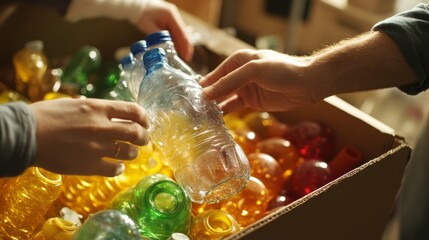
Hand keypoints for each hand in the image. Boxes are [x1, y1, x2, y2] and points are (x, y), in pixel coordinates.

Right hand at [29, 98, 148, 176]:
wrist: (26, 135)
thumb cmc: (45, 116)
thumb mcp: (72, 103)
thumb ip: (91, 107)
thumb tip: (103, 108)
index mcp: (98, 108)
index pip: (133, 111)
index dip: (144, 117)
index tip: (145, 122)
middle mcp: (102, 127)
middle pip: (136, 133)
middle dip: (144, 137)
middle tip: (143, 140)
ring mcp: (97, 147)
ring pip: (128, 152)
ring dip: (132, 153)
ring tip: (129, 153)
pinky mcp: (89, 165)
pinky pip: (114, 169)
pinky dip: (119, 168)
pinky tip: (117, 166)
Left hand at [136, 1, 193, 61]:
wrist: (138, 5)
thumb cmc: (141, 14)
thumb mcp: (149, 27)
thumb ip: (158, 37)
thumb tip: (166, 48)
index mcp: (171, 16)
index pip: (182, 33)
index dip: (185, 46)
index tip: (186, 57)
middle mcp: (175, 16)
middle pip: (184, 34)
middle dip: (186, 46)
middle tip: (186, 58)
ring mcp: (174, 17)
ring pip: (182, 33)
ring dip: (182, 44)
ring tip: (182, 55)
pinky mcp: (171, 20)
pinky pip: (177, 32)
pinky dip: (177, 40)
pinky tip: (176, 49)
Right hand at [200, 49, 316, 113]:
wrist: (307, 84)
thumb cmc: (282, 70)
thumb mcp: (254, 71)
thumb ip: (230, 82)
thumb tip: (207, 94)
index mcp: (237, 61)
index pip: (214, 74)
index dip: (202, 86)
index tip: (188, 98)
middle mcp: (238, 75)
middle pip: (217, 87)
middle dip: (205, 98)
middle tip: (190, 111)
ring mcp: (244, 89)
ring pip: (223, 99)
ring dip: (213, 107)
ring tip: (199, 118)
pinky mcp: (251, 102)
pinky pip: (233, 107)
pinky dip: (224, 113)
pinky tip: (214, 121)